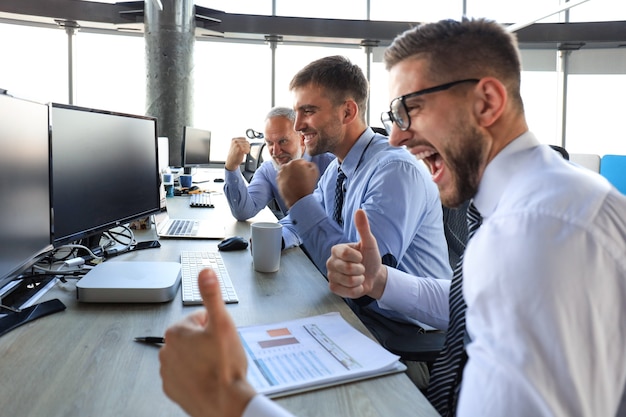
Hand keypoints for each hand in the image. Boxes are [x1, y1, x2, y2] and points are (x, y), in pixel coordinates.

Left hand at [159, 269, 255, 416]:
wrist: (225, 403)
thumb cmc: (225, 367)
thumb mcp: (223, 324)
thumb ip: (212, 296)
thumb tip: (205, 271)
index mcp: (177, 332)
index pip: (198, 318)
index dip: (214, 326)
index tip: (221, 337)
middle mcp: (167, 350)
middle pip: (192, 337)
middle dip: (206, 341)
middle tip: (220, 352)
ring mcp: (168, 371)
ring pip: (189, 355)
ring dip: (201, 358)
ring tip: (216, 366)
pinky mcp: (172, 388)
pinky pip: (184, 374)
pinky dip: (195, 375)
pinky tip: (208, 378)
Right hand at [225, 138, 250, 170]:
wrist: (231, 161)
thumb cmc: (233, 154)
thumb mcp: (234, 146)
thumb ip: (239, 142)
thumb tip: (247, 142)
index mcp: (233, 140)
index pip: (244, 138)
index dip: (245, 143)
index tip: (243, 147)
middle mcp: (235, 141)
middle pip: (247, 142)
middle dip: (246, 146)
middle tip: (243, 151)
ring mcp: (238, 145)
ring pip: (248, 145)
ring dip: (247, 149)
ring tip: (243, 152)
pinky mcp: (241, 149)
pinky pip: (248, 149)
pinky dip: (247, 152)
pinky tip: (243, 154)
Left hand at [276, 159, 319, 207]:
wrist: (299, 199)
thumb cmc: (307, 186)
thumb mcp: (315, 172)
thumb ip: (311, 164)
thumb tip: (307, 164)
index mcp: (295, 162)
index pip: (300, 161)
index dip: (304, 167)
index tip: (305, 172)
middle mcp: (286, 166)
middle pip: (293, 166)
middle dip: (296, 170)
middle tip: (301, 178)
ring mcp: (281, 173)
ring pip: (287, 171)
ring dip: (291, 174)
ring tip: (296, 182)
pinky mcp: (278, 180)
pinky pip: (283, 177)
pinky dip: (286, 180)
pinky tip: (292, 185)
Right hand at [326, 209, 387, 299]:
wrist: (373, 276)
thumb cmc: (370, 258)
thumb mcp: (369, 243)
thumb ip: (363, 228)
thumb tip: (359, 211)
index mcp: (337, 250)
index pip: (345, 253)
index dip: (358, 257)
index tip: (361, 257)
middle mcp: (330, 262)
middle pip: (347, 268)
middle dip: (361, 270)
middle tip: (361, 268)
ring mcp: (331, 276)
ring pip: (348, 281)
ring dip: (360, 280)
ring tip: (359, 276)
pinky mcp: (333, 288)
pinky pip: (347, 292)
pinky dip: (357, 290)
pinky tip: (356, 285)